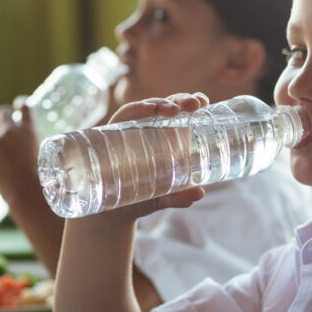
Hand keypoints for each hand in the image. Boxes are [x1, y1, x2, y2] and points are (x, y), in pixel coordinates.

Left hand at [0, 96, 41, 206]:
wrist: (24, 191)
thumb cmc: (38, 176)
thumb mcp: (42, 153)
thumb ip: (31, 143)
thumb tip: (27, 143)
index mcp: (28, 129)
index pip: (24, 106)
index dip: (21, 103)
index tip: (19, 104)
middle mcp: (11, 130)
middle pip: (4, 112)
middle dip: (4, 115)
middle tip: (4, 122)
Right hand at [78, 92, 209, 222]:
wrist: (108, 210)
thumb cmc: (140, 196)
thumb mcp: (162, 197)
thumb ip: (179, 197)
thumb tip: (198, 193)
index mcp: (168, 137)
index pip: (182, 112)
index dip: (192, 101)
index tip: (202, 102)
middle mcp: (151, 128)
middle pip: (168, 106)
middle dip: (181, 100)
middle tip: (194, 104)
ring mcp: (132, 128)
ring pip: (148, 107)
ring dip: (161, 103)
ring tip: (173, 109)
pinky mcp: (113, 133)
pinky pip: (125, 115)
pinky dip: (136, 109)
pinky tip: (147, 109)